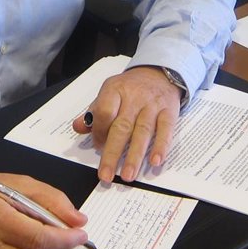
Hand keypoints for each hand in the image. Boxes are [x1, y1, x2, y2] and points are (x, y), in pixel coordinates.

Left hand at [71, 65, 181, 182]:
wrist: (159, 73)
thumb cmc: (130, 88)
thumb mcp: (109, 93)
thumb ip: (94, 112)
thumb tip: (78, 127)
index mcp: (115, 90)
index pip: (105, 112)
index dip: (99, 132)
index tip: (97, 146)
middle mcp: (134, 97)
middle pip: (122, 127)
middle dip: (113, 153)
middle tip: (106, 175)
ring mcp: (153, 105)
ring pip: (143, 132)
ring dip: (135, 156)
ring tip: (128, 175)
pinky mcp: (169, 112)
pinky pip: (166, 130)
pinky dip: (161, 146)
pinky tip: (155, 161)